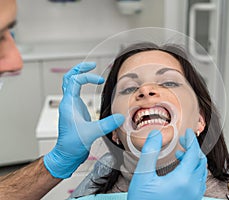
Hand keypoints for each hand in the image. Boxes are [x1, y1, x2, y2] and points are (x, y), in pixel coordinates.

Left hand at [44, 62, 123, 178]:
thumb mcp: (91, 133)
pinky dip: (82, 86)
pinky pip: (76, 93)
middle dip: (79, 69)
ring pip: (70, 84)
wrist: (67, 154)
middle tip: (91, 65)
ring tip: (91, 72)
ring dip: (79, 76)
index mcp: (69, 104)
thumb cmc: (72, 145)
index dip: (87, 76)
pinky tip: (91, 88)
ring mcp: (71, 107)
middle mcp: (69, 103)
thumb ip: (107, 124)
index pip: (75, 81)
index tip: (99, 79)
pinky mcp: (75, 112)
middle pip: (68, 78)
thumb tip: (120, 117)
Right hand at [128, 129, 206, 199]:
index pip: (194, 153)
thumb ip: (150, 152)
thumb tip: (155, 135)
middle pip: (200, 161)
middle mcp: (193, 188)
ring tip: (180, 153)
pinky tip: (180, 170)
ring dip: (193, 159)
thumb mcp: (143, 176)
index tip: (187, 133)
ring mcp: (194, 196)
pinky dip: (192, 170)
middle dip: (192, 148)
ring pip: (201, 172)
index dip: (191, 140)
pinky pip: (198, 181)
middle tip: (183, 140)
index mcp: (184, 179)